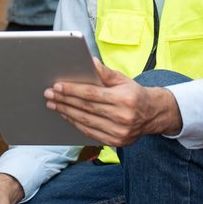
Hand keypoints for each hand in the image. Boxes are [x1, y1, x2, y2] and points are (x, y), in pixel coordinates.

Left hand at [46, 61, 182, 146]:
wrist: (153, 114)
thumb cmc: (134, 93)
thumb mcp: (123, 79)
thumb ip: (105, 72)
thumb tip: (89, 62)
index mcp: (125, 99)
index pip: (92, 94)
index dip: (73, 90)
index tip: (57, 86)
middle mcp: (123, 117)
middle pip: (86, 108)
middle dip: (65, 100)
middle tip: (49, 94)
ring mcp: (120, 132)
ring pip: (86, 122)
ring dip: (66, 112)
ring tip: (53, 104)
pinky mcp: (117, 142)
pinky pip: (91, 133)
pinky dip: (76, 123)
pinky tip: (66, 115)